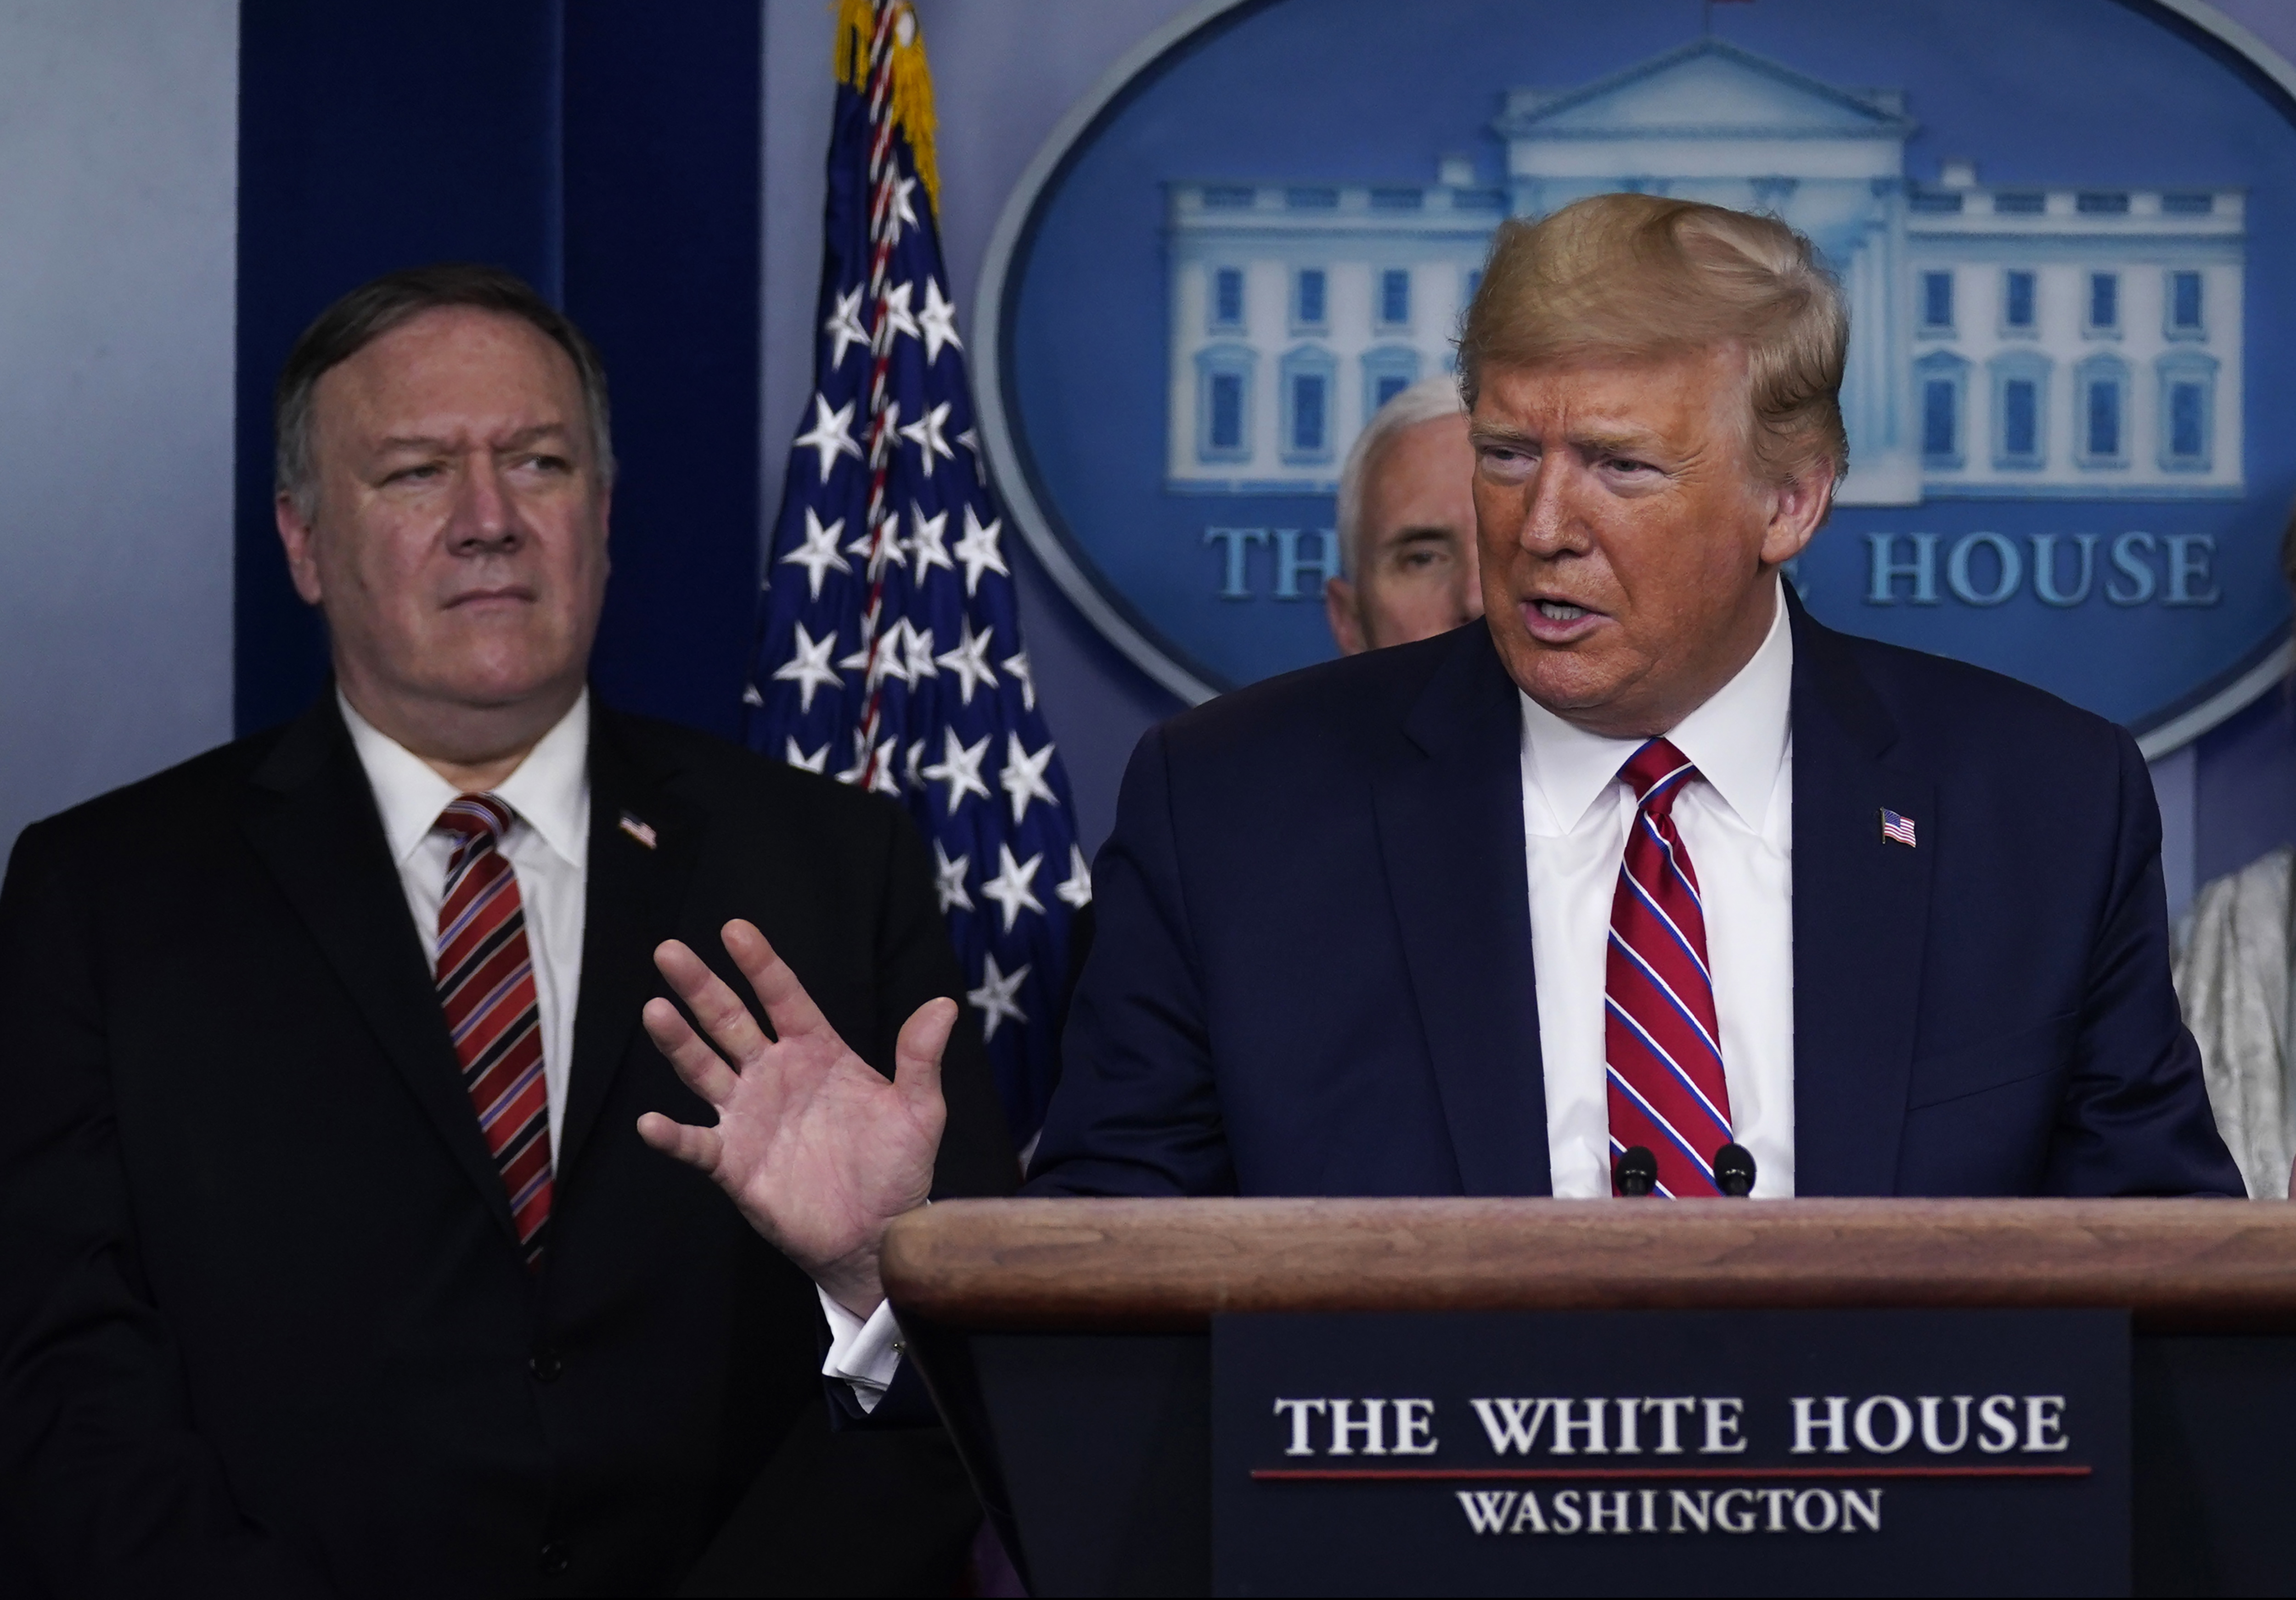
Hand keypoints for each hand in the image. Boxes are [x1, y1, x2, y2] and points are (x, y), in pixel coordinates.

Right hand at [635, 919, 950, 1317]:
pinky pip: (696, 1144)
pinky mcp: (734, 1162)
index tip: (734, 929)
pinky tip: (650, 1122)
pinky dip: (672, 1135)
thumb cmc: (897, 1169)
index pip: (783, 997)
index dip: (760, 964)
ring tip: (655, 1010)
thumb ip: (921, 1058)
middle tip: (669, 951)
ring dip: (678, 1041)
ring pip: (704, 1069)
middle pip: (730, 1021)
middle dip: (701, 987)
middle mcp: (775, 1075)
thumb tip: (946, 1005)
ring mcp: (749, 1116)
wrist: (878, 1235)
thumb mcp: (918, 1110)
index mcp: (816, 1052)